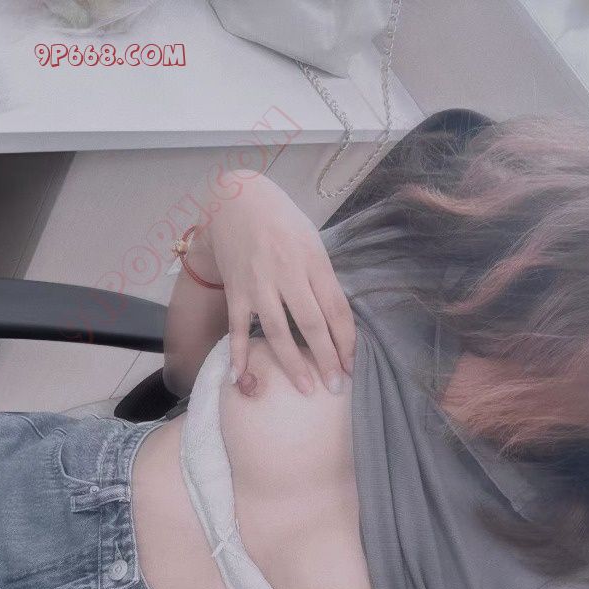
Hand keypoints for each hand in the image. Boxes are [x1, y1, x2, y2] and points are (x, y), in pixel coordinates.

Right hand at [200, 171, 354, 394]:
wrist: (236, 200)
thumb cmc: (282, 221)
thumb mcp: (312, 242)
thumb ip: (322, 279)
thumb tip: (336, 321)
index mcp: (313, 261)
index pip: (336, 309)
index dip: (346, 341)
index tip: (352, 366)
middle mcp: (287, 273)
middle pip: (312, 325)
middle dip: (326, 360)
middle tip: (336, 387)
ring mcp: (258, 284)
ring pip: (277, 331)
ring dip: (292, 364)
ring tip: (305, 389)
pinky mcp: (236, 291)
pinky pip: (237, 328)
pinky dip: (239, 354)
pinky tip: (242, 378)